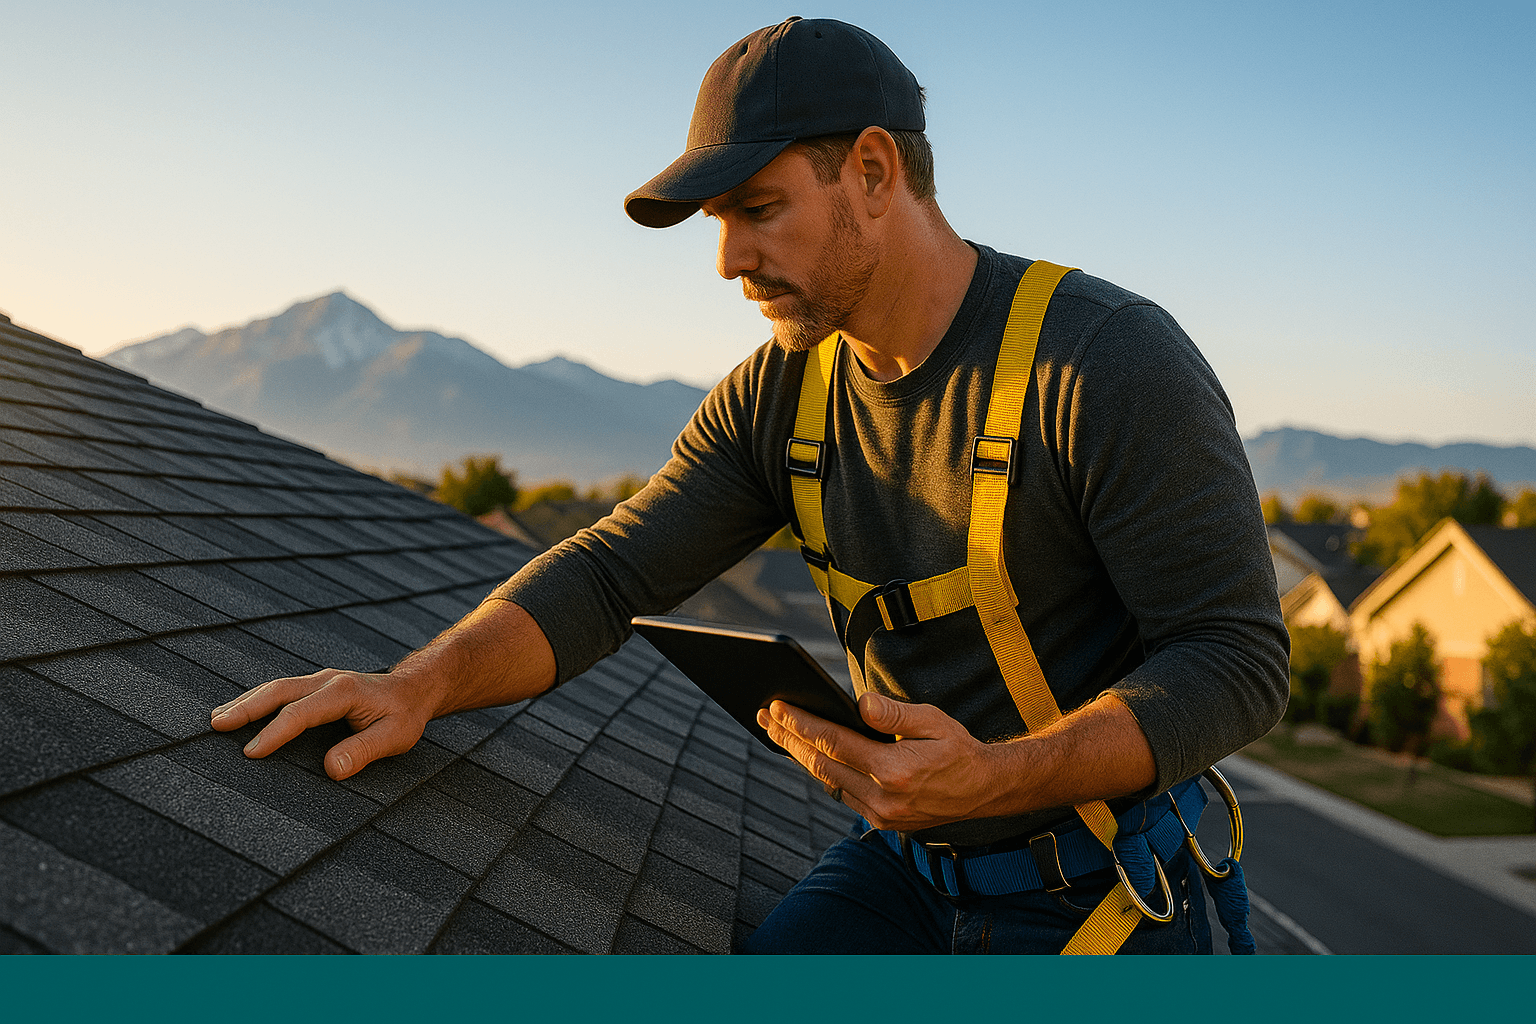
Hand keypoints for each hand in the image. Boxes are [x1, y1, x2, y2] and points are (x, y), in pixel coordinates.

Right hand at [210, 668, 431, 779]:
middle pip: (279, 691)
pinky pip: (281, 691)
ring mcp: (319, 681)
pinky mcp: (315, 687)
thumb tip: (331, 769)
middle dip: (246, 707)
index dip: (274, 733)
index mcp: (344, 692)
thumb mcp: (396, 736)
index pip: (301, 713)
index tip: (251, 753)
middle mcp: (327, 681)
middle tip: (215, 725)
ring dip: (246, 702)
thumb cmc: (404, 715)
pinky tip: (240, 712)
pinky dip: (257, 700)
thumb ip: (364, 750)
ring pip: (276, 688)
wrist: (414, 689)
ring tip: (216, 720)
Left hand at [756, 692, 1003, 831]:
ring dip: (801, 756)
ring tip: (778, 732)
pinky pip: (842, 793)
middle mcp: (884, 798)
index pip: (835, 743)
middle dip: (789, 739)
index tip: (778, 707)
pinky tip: (810, 754)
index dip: (802, 724)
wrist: (984, 791)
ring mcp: (881, 815)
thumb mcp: (933, 721)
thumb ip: (894, 714)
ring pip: (827, 781)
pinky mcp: (881, 822)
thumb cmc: (959, 750)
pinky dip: (824, 772)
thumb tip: (860, 703)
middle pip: (821, 764)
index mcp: (895, 771)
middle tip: (765, 717)